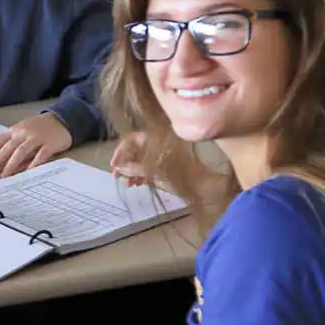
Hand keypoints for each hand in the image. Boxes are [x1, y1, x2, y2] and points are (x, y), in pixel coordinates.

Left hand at [0, 112, 75, 177]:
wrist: (62, 119)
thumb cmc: (38, 127)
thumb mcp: (20, 130)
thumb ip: (5, 141)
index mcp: (14, 130)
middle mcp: (23, 133)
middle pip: (7, 148)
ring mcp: (37, 138)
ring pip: (21, 151)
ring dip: (11, 164)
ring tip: (4, 176)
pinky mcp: (50, 144)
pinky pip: (40, 155)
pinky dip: (34, 164)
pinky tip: (27, 173)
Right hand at [110, 131, 228, 199]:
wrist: (211, 185)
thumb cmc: (188, 178)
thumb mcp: (159, 175)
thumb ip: (138, 169)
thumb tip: (120, 167)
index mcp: (159, 140)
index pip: (132, 139)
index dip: (120, 151)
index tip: (114, 166)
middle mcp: (161, 143)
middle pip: (136, 148)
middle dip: (125, 162)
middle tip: (118, 177)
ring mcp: (165, 153)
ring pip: (142, 157)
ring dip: (132, 169)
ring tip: (129, 184)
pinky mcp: (169, 162)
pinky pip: (150, 164)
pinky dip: (142, 173)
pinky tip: (138, 183)